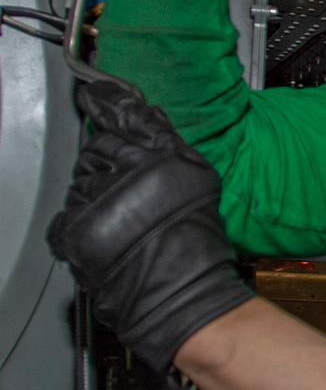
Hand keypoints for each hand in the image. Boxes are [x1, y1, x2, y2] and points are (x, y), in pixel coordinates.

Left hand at [47, 80, 253, 375]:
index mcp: (158, 156)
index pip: (120, 118)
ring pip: (78, 184)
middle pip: (94, 150)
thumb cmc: (198, 241)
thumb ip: (166, 138)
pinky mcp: (79, 231)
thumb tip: (145, 109)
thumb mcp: (197, 175)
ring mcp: (100, 201)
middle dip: (102, 163)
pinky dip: (75, 228)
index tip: (94, 97)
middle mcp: (127, 173)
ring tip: (116, 221)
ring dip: (90, 197)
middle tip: (121, 189)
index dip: (108, 112)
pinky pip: (63, 218)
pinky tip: (99, 238)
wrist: (185, 292)